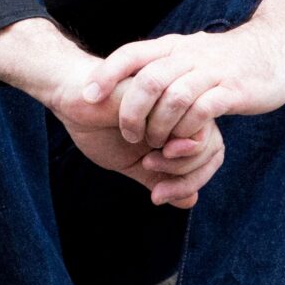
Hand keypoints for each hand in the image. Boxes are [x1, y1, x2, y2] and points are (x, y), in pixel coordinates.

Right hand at [0, 15, 201, 202]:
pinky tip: (132, 134)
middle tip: (152, 179)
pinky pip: (177, 113)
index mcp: (182, 126)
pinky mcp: (161, 82)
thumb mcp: (132, 162)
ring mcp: (175, 95)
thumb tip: (189, 202)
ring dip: (174, 158)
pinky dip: (158, 133)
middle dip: (184, 174)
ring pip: (200, 134)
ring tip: (145, 157)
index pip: (212, 157)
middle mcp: (185, 109)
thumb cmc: (98, 127)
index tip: (160, 195)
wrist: (70, 99)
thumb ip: (160, 178)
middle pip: (213, 148)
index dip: (192, 182)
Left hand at [88, 26, 284, 159]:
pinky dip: (187, 129)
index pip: (131, 53)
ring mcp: (212, 72)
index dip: (106, 74)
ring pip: (174, 96)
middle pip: (148, 79)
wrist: (276, 48)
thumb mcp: (188, 56)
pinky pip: (204, 110)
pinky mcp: (234, 90)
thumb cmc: (226, 61)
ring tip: (154, 145)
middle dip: (131, 111)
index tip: (85, 96)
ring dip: (159, 125)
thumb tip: (125, 81)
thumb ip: (161, 66)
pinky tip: (182, 143)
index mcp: (172, 47)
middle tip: (128, 135)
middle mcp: (188, 55)